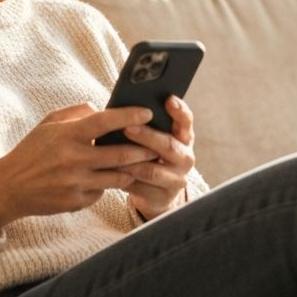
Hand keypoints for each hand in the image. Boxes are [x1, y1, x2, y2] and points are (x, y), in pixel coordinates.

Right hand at [0, 103, 160, 230]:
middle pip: (120, 154)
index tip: (147, 113)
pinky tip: (112, 178)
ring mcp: (76, 183)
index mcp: (67, 135)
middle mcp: (73, 159)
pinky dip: (108, 184)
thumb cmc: (32, 151)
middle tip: (157, 144)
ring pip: (117, 177)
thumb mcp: (48, 124)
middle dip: (143, 149)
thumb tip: (101, 109)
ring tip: (145, 162)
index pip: (104, 122)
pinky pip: (102, 191)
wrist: (9, 187)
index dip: (128, 116)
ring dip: (133, 170)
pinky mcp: (77, 202)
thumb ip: (76, 113)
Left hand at [116, 95, 195, 220]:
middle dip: (147, 136)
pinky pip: (140, 187)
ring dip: (130, 161)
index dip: (179, 110)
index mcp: (184, 138)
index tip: (168, 99)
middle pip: (168, 145)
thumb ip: (148, 123)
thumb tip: (126, 105)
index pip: (186, 120)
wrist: (157, 191)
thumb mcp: (155, 138)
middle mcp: (185, 158)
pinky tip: (110, 171)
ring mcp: (176, 179)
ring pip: (151, 170)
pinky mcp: (163, 197)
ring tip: (112, 153)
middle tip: (127, 128)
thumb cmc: (151, 154)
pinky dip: (124, 178)